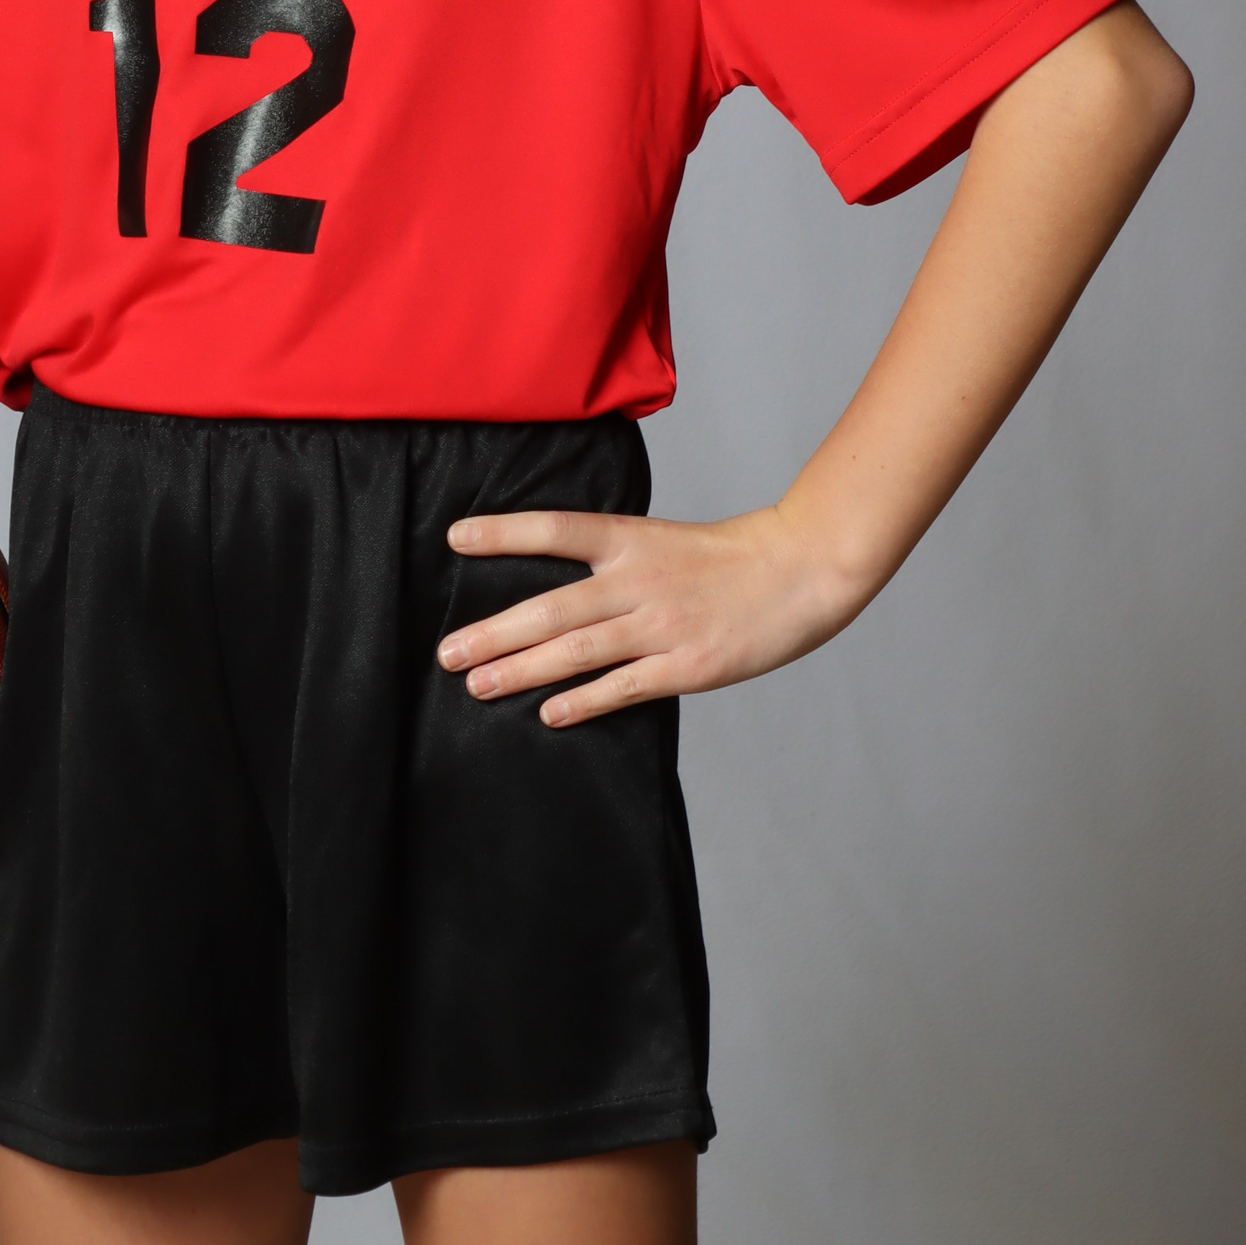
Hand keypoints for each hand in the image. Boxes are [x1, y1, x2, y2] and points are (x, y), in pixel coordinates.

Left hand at [435, 503, 866, 727]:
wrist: (798, 571)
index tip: (455, 538)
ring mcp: (662, 625)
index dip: (504, 533)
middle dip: (494, 631)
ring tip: (477, 686)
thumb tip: (550, 595)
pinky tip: (549, 714)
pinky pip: (625, 686)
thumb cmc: (725, 559)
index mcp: (631, 540)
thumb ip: (610, 561)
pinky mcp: (688, 666)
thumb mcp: (660, 540)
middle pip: (552, 606)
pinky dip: (584, 701)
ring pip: (579, 650)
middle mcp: (639, 580)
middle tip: (447, 652)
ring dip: (523, 670)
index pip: (556, 529)